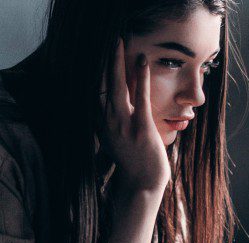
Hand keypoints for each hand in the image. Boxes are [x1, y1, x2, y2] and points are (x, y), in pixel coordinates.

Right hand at [100, 39, 169, 191]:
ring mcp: (124, 124)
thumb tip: (113, 115)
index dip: (95, 73)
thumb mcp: (117, 143)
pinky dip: (141, 77)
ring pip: (117, 86)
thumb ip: (113, 126)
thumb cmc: (133, 165)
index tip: (97, 56)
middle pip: (101, 84)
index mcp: (103, 125)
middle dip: (104, 60)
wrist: (142, 185)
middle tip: (107, 40)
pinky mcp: (141, 127)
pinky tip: (142, 61)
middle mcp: (108, 122)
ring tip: (118, 41)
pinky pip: (140, 97)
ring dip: (117, 62)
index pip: (95, 93)